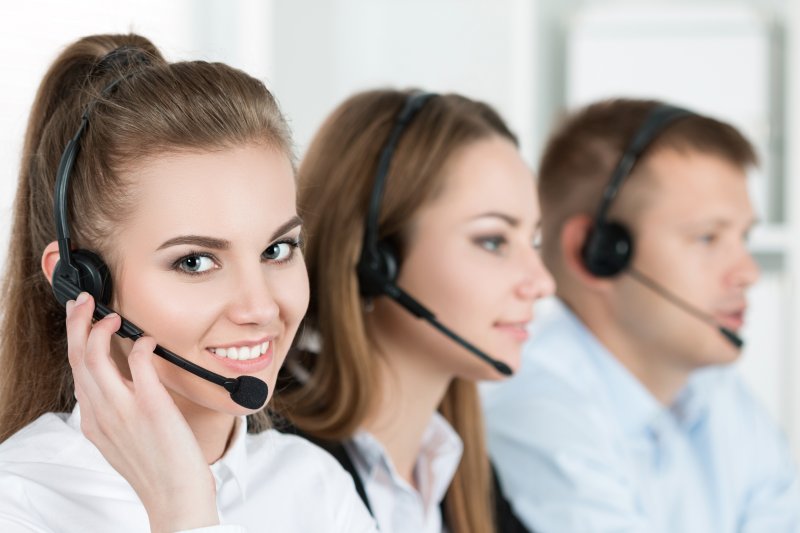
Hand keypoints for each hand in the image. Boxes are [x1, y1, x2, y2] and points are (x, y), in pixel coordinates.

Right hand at [65, 292, 219, 531]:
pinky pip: (138, 367)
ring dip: (99, 329)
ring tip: (110, 315)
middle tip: (83, 302)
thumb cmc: (158, 468)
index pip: (76, 371)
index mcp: (94, 421)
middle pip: (77, 359)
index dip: (75, 340)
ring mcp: (124, 411)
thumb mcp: (123, 440)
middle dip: (76, 324)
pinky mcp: (151, 408)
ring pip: (95, 359)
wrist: (175, 497)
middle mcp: (103, 414)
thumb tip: (123, 381)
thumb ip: (117, 411)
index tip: (81, 320)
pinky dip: (139, 346)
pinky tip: (146, 340)